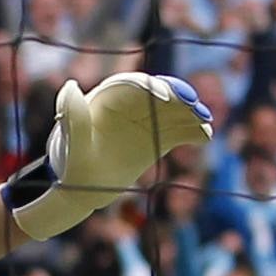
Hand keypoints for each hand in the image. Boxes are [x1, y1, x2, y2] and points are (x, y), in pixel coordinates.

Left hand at [8, 70, 215, 239]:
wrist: (82, 189)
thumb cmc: (72, 167)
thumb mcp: (72, 146)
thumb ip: (73, 117)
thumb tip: (71, 86)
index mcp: (106, 100)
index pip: (131, 86)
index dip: (150, 87)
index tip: (166, 97)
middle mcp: (129, 106)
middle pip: (158, 95)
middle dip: (177, 97)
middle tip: (195, 105)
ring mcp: (145, 122)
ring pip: (172, 112)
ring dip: (190, 114)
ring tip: (204, 121)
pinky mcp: (156, 140)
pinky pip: (178, 132)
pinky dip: (192, 132)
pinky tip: (204, 136)